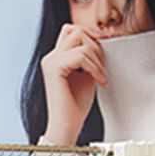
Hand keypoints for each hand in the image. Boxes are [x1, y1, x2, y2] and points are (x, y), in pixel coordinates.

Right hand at [40, 24, 108, 144]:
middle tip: (102, 67)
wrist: (68, 125)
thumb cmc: (77, 104)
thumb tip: (104, 38)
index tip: (104, 56)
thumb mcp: (88, 73)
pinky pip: (81, 55)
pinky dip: (95, 67)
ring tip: (101, 76)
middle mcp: (50, 57)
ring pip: (80, 40)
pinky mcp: (54, 68)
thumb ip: (91, 56)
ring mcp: (50, 61)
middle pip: (76, 30)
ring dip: (97, 58)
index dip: (91, 36)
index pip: (72, 30)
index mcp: (57, 57)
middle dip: (96, 45)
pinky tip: (99, 81)